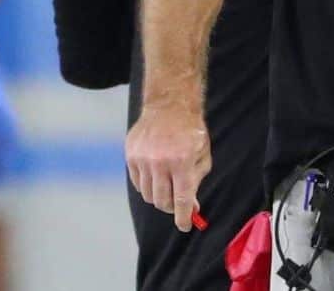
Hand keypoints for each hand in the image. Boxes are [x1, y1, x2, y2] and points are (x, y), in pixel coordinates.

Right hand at [125, 102, 210, 231]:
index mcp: (182, 161)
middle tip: (178, 205)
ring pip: (149, 195)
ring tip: (168, 187)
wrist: (169, 107)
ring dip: (160, 197)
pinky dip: (148, 187)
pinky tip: (157, 178)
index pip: (182, 199)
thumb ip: (197, 180)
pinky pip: (138, 184)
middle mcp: (160, 162)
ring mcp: (142, 159)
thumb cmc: (191, 131)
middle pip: (162, 201)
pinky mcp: (130, 157)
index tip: (185, 226)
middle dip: (172, 207)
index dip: (183, 217)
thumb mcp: (202, 154)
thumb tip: (191, 207)